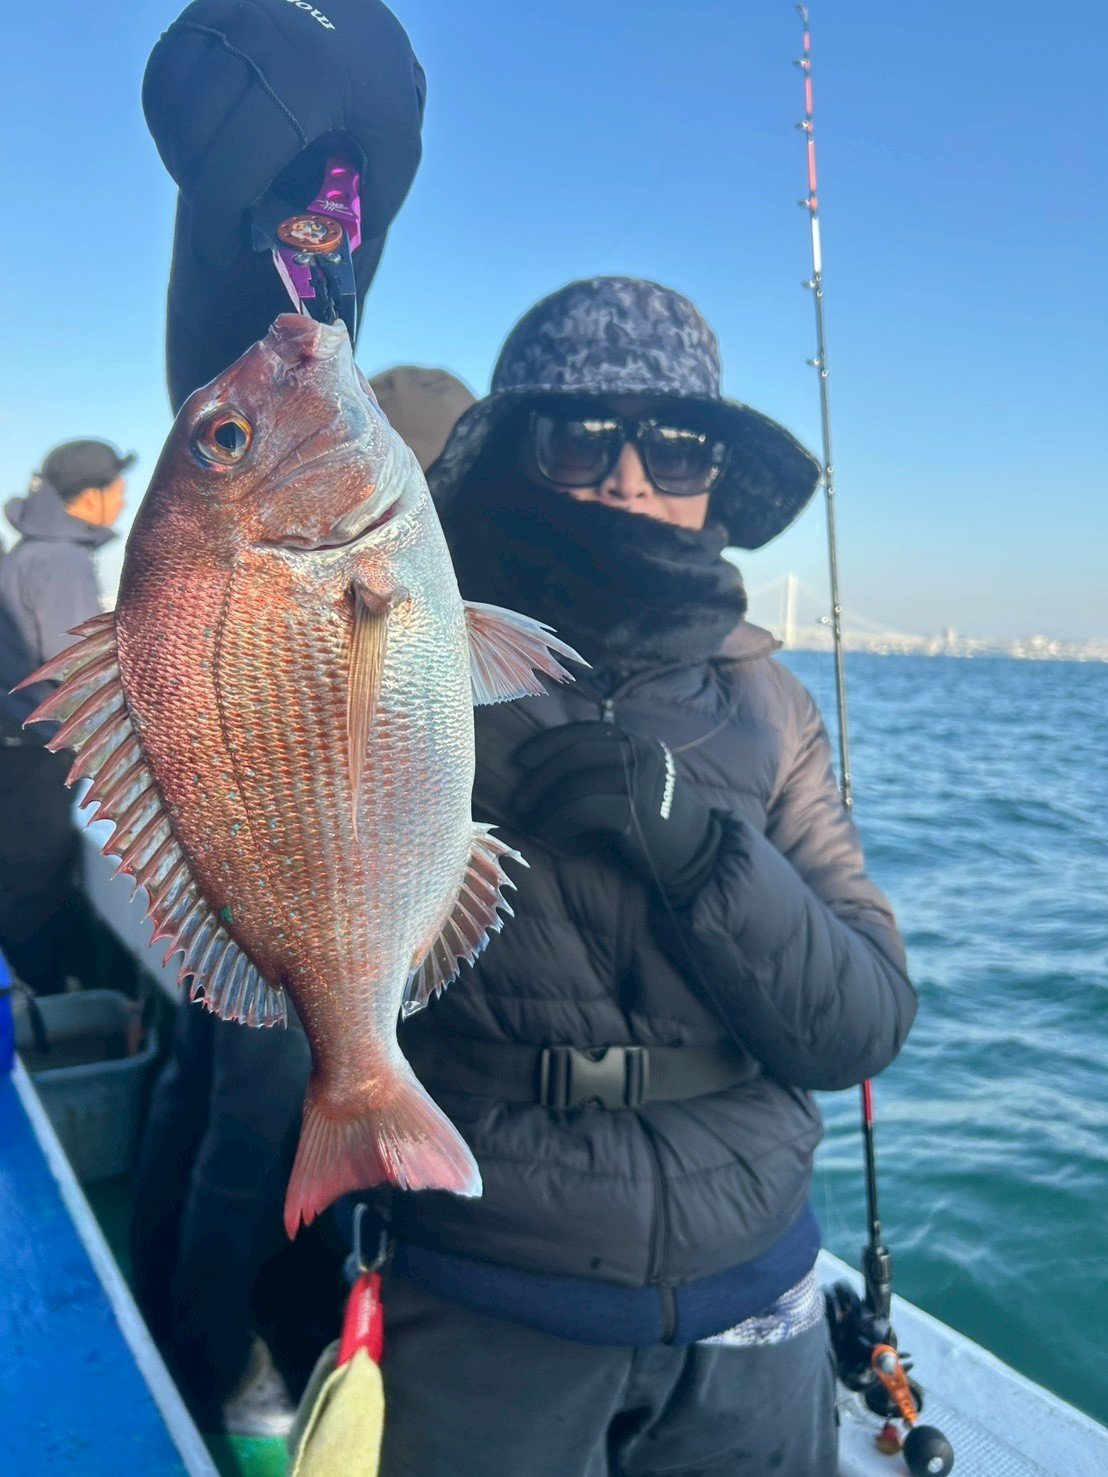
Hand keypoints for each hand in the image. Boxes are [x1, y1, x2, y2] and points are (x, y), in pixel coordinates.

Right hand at [144, 0, 425, 269]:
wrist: (356, 4)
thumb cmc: (378, 81)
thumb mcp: (398, 137)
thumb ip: (376, 196)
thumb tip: (334, 246)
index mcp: (305, 79)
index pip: (239, 162)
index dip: (219, 217)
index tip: (219, 252)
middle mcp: (255, 40)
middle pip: (198, 142)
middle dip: (201, 200)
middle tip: (219, 230)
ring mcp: (222, 18)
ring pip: (174, 112)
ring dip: (183, 163)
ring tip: (214, 190)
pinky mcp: (201, 12)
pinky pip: (162, 81)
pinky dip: (168, 123)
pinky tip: (198, 149)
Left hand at [511, 722, 722, 905]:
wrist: (695, 852)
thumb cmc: (654, 820)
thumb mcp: (633, 781)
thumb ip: (604, 767)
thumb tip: (545, 768)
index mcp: (637, 741)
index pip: (583, 732)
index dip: (547, 743)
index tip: (521, 760)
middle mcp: (640, 753)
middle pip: (574, 755)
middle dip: (539, 778)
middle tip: (518, 801)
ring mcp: (640, 780)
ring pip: (575, 783)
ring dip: (545, 805)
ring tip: (531, 822)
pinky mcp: (635, 810)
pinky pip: (582, 809)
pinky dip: (557, 821)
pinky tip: (547, 832)